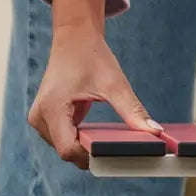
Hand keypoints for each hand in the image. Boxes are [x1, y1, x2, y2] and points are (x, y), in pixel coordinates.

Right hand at [28, 0, 160, 168]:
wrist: (75, 39)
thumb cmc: (91, 56)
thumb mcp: (115, 84)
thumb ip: (133, 111)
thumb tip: (155, 132)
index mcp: (52, 108)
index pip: (68, 150)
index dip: (91, 157)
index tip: (115, 155)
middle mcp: (40, 116)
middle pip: (67, 152)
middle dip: (91, 154)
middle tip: (116, 149)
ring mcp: (40, 119)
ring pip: (65, 149)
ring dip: (85, 148)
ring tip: (106, 139)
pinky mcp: (46, 119)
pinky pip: (64, 140)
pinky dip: (81, 141)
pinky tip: (97, 136)